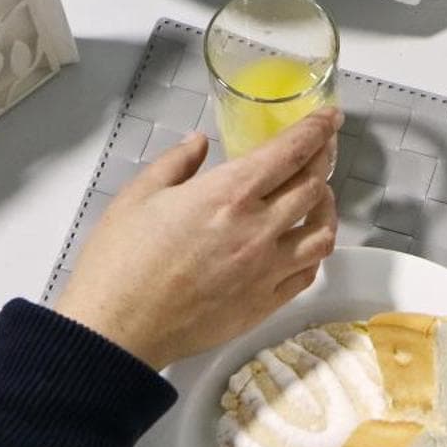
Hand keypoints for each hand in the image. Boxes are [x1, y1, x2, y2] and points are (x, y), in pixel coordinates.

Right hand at [56, 106, 343, 369]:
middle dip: (323, 160)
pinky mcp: (265, 303)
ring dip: (326, 208)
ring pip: (323, 233)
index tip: (328, 117)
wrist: (118, 329)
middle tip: (321, 149)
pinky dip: (313, 251)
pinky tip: (303, 242)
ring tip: (316, 198)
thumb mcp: (139, 195)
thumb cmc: (120, 262)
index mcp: (227, 194)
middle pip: (314, 186)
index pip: (290, 152)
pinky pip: (308, 272)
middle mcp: (257, 230)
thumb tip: (198, 143)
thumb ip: (176, 162)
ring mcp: (266, 270)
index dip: (316, 130)